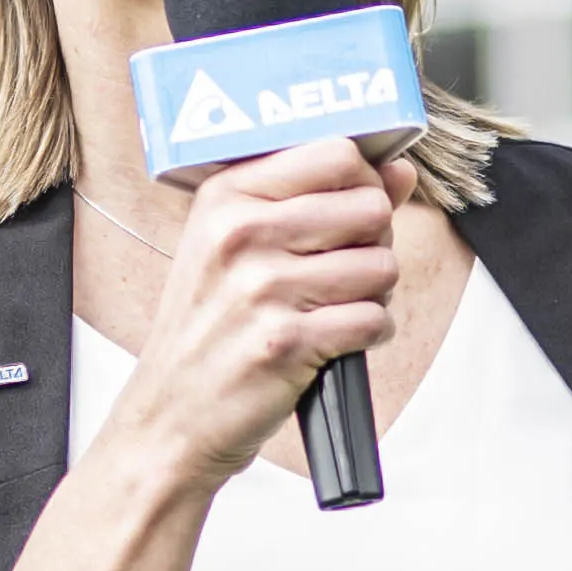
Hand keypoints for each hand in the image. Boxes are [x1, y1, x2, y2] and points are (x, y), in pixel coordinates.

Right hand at [101, 143, 397, 490]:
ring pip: (381, 266)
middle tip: (342, 270)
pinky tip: (335, 340)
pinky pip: (373, 320)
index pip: (337, 154)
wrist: (172, 416)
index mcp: (227, 197)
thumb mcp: (237, 247)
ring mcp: (262, 289)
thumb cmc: (209, 329)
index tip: (351, 210)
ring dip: (374, 293)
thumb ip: (322, 198)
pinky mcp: (286, 342)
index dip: (363, 183)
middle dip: (374, 243)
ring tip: (335, 307)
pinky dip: (369, 333)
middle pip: (370, 208)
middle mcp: (241, 234)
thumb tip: (399, 171)